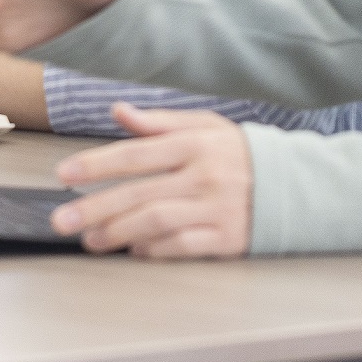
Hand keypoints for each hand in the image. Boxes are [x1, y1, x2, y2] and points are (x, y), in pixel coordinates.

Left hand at [49, 103, 251, 257]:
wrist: (299, 185)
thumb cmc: (241, 154)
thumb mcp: (204, 126)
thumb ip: (158, 122)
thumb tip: (117, 111)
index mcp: (194, 144)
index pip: (135, 154)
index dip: (96, 164)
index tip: (64, 174)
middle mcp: (203, 176)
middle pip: (139, 193)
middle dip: (95, 207)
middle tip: (62, 219)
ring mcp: (216, 209)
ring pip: (157, 221)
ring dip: (118, 232)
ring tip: (90, 240)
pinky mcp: (228, 238)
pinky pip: (184, 246)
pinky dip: (156, 249)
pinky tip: (133, 250)